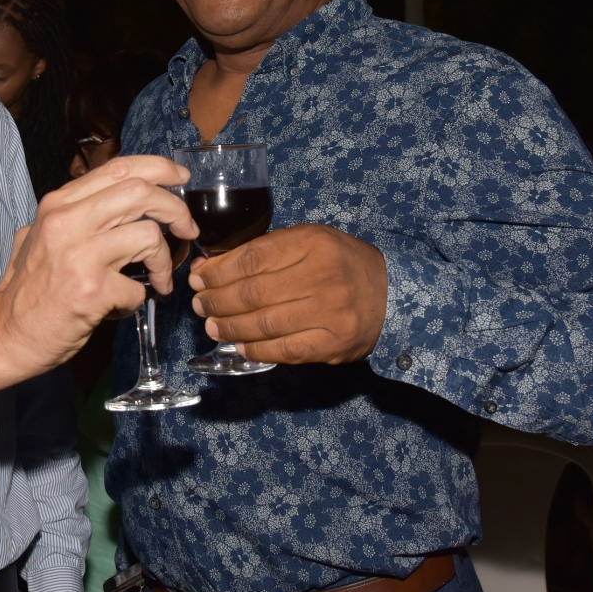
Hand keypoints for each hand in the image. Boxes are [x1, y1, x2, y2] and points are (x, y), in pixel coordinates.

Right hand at [0, 154, 193, 395]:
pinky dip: (139, 298)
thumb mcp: (42, 234)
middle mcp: (67, 222)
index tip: (180, 179)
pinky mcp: (91, 292)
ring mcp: (79, 256)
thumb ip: (77, 212)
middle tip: (187, 228)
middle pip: (141, 193)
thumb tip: (123, 197)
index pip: (119, 168)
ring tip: (158, 278)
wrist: (6, 334)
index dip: (160, 169)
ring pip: (149, 235)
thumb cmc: (29, 288)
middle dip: (176, 208)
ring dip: (163, 260)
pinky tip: (123, 305)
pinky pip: (139, 287)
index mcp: (59, 204)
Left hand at [190, 223, 387, 365]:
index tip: (199, 278)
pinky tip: (240, 345)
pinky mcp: (333, 343)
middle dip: (217, 300)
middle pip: (253, 292)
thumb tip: (214, 268)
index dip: (218, 271)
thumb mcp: (312, 241)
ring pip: (264, 323)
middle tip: (200, 304)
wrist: (393, 295)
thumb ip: (269, 252)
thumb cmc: (343, 264)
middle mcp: (321, 276)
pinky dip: (256, 349)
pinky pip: (284, 350)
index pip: (252, 258)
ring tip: (212, 325)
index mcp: (313, 243)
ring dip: (230, 327)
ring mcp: (329, 312)